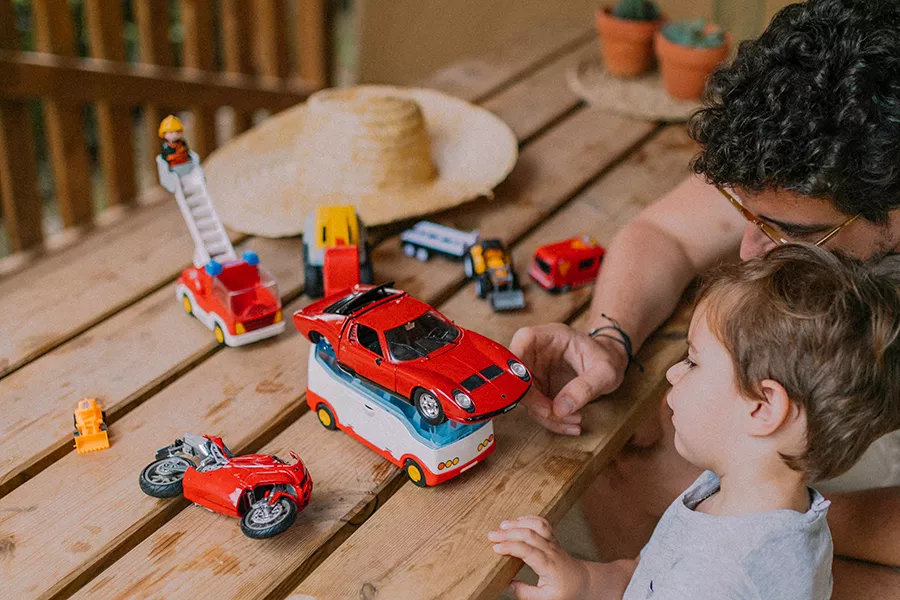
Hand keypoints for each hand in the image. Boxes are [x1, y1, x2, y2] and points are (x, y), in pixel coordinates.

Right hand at [488, 516, 591, 599]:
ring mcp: (552, 542)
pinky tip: (517, 520)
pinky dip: (529, 518)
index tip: (495, 548)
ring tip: (502, 525)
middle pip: (529, 535)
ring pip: (536, 525)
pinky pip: (542, 523)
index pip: (528, 552)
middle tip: (491, 535)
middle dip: (508, 533)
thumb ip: (526, 593)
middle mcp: (550, 550)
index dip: (510, 547)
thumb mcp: (546, 599)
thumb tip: (508, 584)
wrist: (582, 581)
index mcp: (548, 566)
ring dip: (518, 523)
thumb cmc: (565, 591)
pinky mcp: (552, 538)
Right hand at [510, 323, 627, 434]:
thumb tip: (560, 409)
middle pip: (517, 376)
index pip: (521, 343)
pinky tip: (572, 424)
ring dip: (546, 416)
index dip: (517, 366)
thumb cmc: (607, 359)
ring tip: (574, 420)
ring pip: (526, 397)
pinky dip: (553, 420)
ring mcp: (536, 372)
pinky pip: (537, 408)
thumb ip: (585, 387)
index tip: (528, 392)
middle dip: (534, 401)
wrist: (611, 365)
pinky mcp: (540, 389)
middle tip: (555, 414)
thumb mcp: (604, 371)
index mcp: (547, 336)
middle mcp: (536, 353)